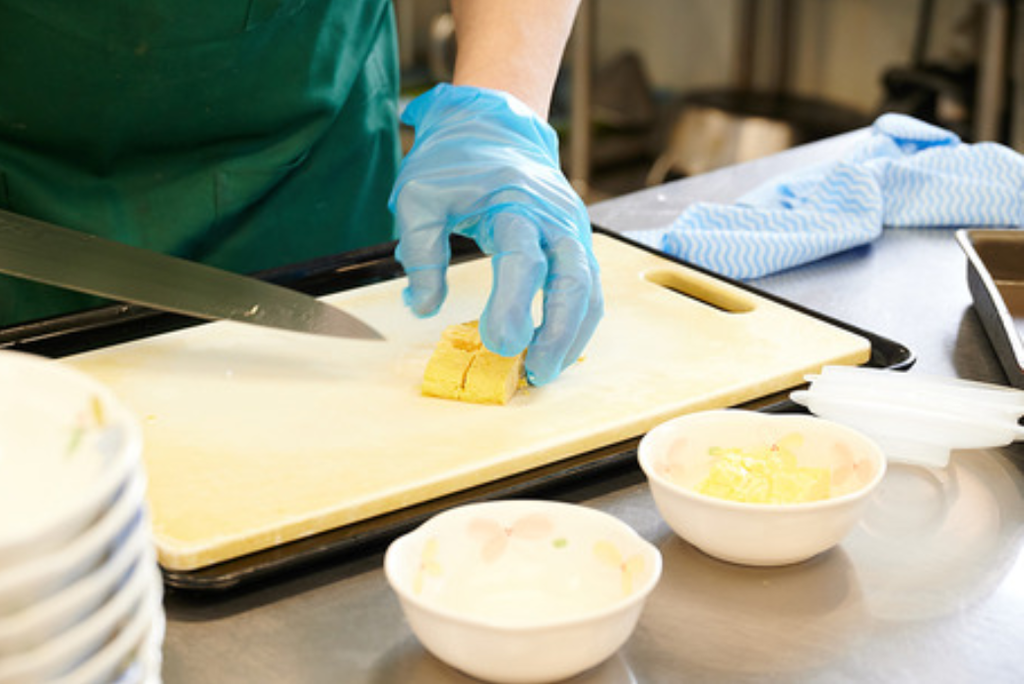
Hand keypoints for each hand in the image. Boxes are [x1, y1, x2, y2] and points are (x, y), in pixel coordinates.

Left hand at [389, 84, 602, 385]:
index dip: (514, 306)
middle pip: (574, 280)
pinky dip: (578, 322)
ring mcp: (572, 229)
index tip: (499, 344)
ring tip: (544, 371)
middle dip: (557, 332)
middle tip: (533, 372)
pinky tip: (557, 348)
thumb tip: (422, 305)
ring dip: (572, 335)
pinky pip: (589, 287)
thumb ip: (420, 250)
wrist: (494, 124)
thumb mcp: (419, 195)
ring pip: (590, 290)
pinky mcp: (576, 241)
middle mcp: (554, 217)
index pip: (523, 260)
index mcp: (515, 203)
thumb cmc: (454, 160)